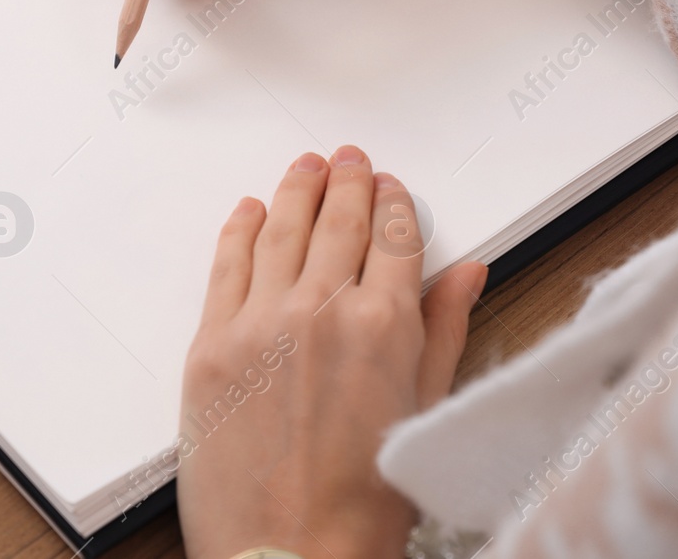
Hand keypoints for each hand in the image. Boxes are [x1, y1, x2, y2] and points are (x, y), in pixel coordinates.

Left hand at [176, 145, 488, 558]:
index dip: (394, 204)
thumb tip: (467, 273)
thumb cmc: (362, 507)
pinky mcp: (210, 345)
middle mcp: (321, 310)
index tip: (391, 188)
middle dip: (347, 181)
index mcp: (384, 325)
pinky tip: (249, 211)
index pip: (394, 237)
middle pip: (338, 220)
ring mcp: (259, 323)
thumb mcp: (425, 414)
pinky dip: (240, 230)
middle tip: (349, 159)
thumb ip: (444, 332)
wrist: (288, 558)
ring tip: (306, 166)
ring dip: (297, 189)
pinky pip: (226, 265)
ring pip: (281, 228)